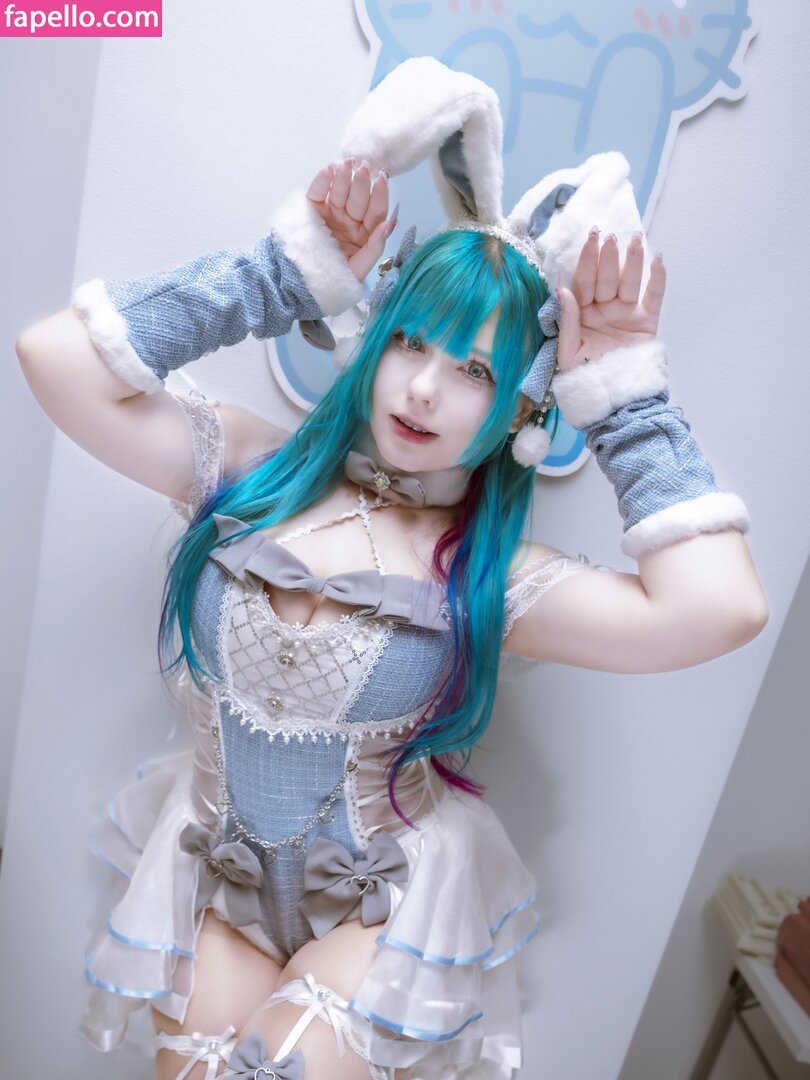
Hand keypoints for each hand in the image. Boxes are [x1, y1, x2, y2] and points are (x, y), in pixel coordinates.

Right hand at [306, 159, 397, 282]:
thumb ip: (375, 246)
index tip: (382, 178)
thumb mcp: (359, 268)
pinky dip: (322, 181)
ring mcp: (331, 213)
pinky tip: (328, 170)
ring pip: (340, 191)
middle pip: (358, 199)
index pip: (375, 210)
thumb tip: (391, 223)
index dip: (380, 194)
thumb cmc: (335, 281)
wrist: (302, 285)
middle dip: (362, 183)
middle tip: (363, 168)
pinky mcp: (313, 210)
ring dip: (344, 177)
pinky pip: (318, 193)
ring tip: (346, 165)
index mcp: (365, 232)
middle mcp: (350, 220)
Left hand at [556, 229, 665, 372]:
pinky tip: (658, 259)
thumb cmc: (584, 377)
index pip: (584, 281)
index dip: (587, 260)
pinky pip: (654, 297)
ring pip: (629, 281)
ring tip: (636, 239)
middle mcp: (604, 308)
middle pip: (606, 277)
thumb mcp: (568, 352)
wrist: (611, 399)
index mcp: (582, 313)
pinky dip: (657, 279)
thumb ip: (567, 321)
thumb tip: (563, 289)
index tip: (591, 239)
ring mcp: (626, 313)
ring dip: (633, 260)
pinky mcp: (646, 322)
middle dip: (608, 256)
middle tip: (611, 236)